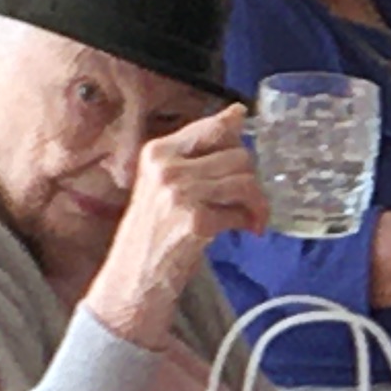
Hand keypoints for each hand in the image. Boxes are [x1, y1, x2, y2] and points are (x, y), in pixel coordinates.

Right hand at [88, 101, 271, 350]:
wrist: (134, 276)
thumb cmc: (154, 230)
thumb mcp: (166, 182)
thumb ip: (199, 151)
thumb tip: (237, 114)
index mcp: (158, 152)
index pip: (212, 128)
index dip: (237, 137)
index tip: (246, 143)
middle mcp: (166, 168)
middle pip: (238, 156)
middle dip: (252, 180)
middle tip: (249, 202)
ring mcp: (180, 195)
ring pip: (245, 182)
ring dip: (257, 203)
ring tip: (250, 218)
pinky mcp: (195, 222)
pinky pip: (240, 212)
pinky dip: (249, 223)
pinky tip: (244, 230)